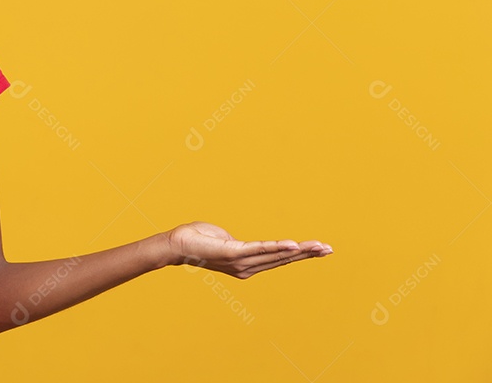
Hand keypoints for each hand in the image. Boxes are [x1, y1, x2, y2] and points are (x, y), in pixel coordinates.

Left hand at [164, 221, 331, 278]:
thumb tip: (235, 239)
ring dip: (299, 251)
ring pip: (276, 255)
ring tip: (319, 247)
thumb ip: (234, 240)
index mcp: (246, 263)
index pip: (278, 258)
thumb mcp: (222, 238)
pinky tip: (294, 245)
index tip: (319, 249)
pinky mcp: (234, 254)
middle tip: (329, 249)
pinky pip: (260, 249)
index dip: (299, 254)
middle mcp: (247, 267)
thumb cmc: (196, 238)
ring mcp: (241, 262)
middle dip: (307, 254)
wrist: (177, 244)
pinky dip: (278, 247)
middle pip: (283, 259)